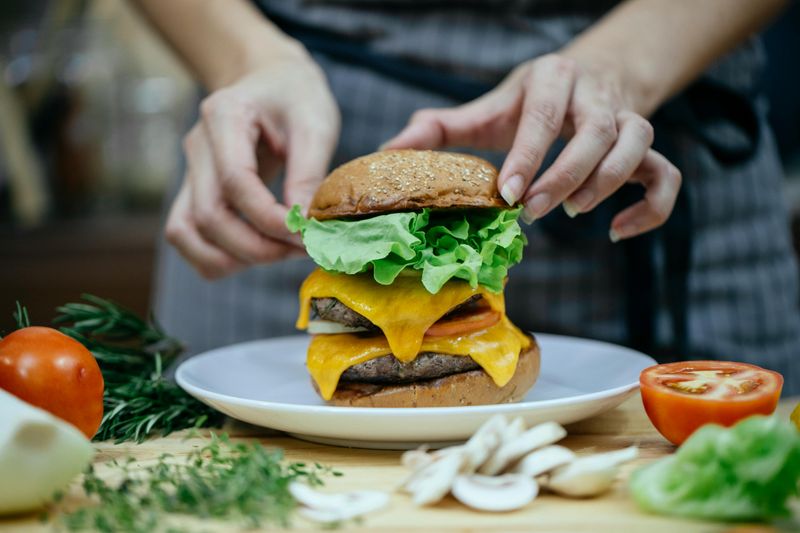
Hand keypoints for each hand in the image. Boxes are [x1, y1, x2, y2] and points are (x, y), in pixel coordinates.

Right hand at [165, 52, 339, 278]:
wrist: (272, 81)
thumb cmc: (296, 98)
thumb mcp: (316, 123)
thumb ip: (309, 173)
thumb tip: (302, 225)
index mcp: (224, 115)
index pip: (235, 181)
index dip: (268, 217)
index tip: (305, 235)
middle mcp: (197, 146)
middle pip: (208, 215)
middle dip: (257, 246)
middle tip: (301, 249)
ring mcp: (189, 171)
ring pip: (186, 233)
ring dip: (232, 258)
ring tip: (280, 254)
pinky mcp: (192, 192)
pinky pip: (187, 237)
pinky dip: (216, 258)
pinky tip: (257, 253)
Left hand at [384, 54, 680, 240]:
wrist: (590, 77)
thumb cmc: (531, 101)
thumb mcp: (489, 108)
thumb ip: (442, 128)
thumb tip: (388, 152)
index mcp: (551, 79)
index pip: (542, 116)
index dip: (528, 157)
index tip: (507, 196)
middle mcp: (596, 96)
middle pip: (595, 133)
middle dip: (564, 177)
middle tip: (533, 213)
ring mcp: (628, 120)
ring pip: (637, 146)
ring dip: (607, 184)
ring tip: (571, 213)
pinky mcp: (648, 148)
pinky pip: (666, 176)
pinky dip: (651, 208)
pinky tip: (617, 231)